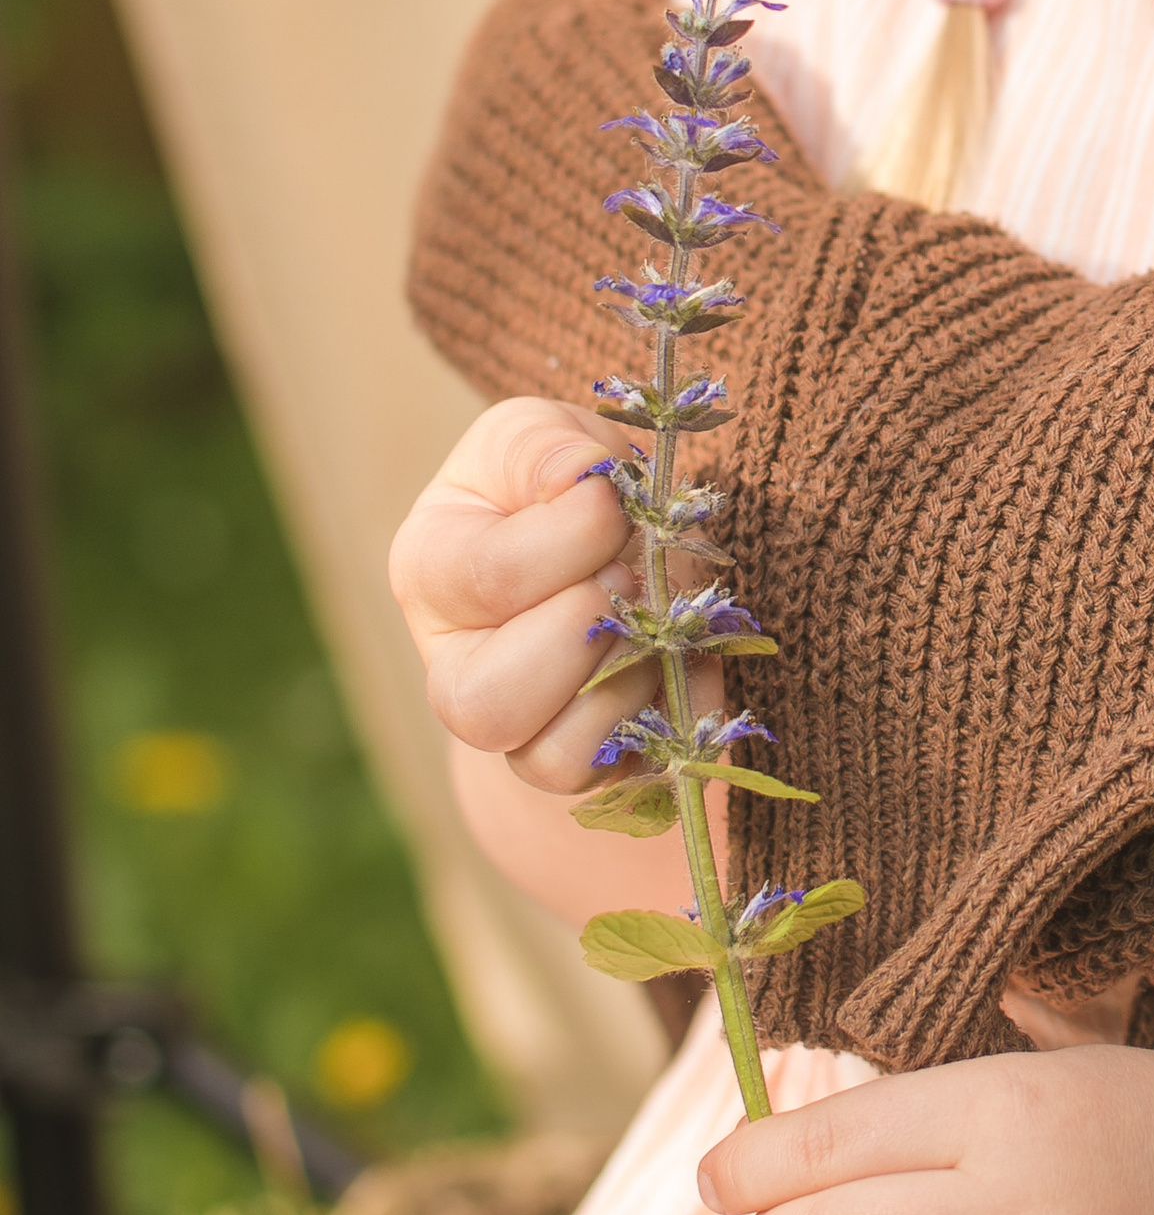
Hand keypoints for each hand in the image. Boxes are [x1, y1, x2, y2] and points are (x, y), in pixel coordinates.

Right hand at [389, 396, 644, 791]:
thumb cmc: (563, 486)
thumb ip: (546, 446)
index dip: (577, 536)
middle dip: (587, 632)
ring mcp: (510, 731)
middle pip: (485, 703)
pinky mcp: (572, 766)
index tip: (614, 502)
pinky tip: (665, 664)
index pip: (490, 576)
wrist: (610, 550)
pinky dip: (656, 721)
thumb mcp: (542, 435)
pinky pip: (612, 779)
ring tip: (650, 623)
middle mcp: (451, 665)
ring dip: (625, 682)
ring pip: (548, 758)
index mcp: (429, 566)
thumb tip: (578, 480)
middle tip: (629, 578)